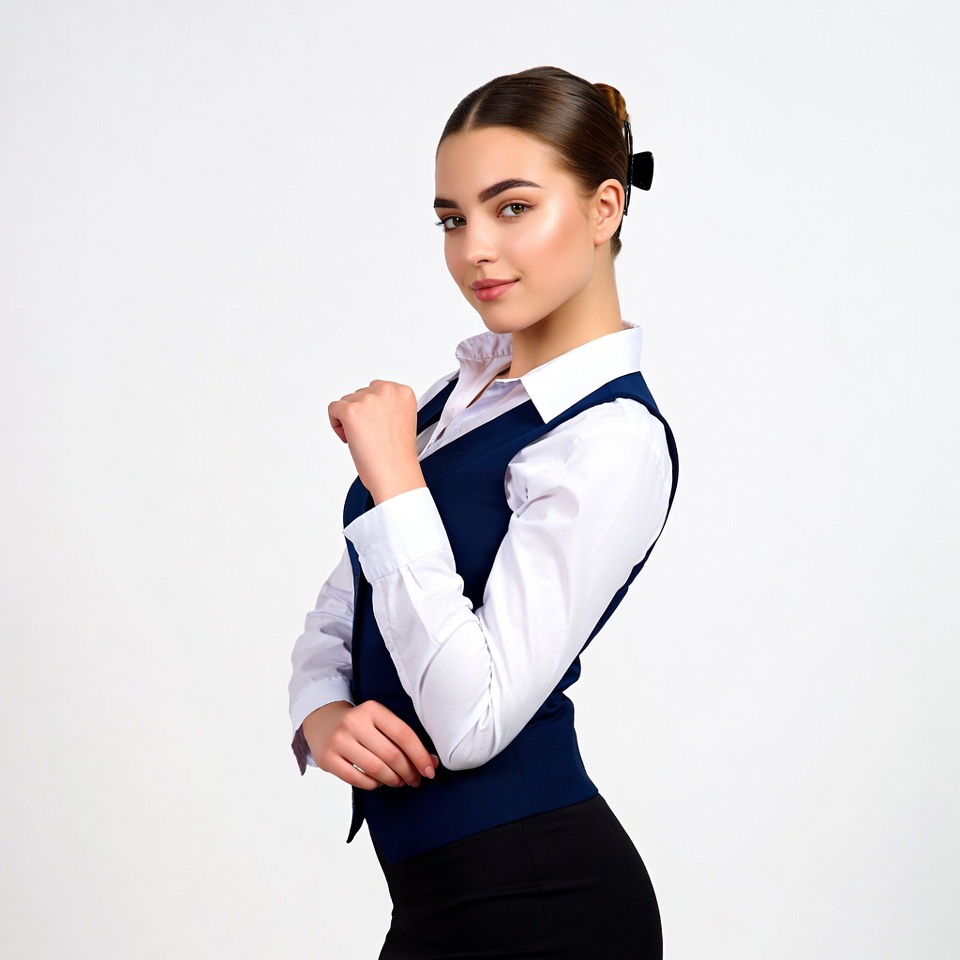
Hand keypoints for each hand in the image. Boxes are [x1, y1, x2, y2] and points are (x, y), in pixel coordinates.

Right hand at [301, 700, 438, 790]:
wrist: (322, 722)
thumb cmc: (359, 724)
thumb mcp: (379, 721)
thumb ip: (402, 739)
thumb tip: (430, 762)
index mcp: (372, 709)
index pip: (404, 735)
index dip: (420, 755)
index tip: (430, 770)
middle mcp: (354, 723)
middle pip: (391, 755)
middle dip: (408, 772)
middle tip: (414, 779)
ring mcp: (339, 741)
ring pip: (376, 769)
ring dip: (393, 780)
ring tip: (398, 781)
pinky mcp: (328, 759)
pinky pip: (358, 779)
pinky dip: (373, 784)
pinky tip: (379, 782)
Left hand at [328, 380, 425, 503]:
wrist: (395, 474)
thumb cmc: (398, 456)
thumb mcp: (401, 421)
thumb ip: (388, 407)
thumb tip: (370, 406)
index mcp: (403, 392)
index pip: (377, 390)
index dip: (373, 410)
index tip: (377, 425)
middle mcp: (387, 392)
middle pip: (360, 394)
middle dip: (361, 414)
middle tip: (370, 435)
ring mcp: (368, 400)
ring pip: (346, 401)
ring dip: (349, 420)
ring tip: (364, 439)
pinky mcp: (351, 411)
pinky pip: (333, 409)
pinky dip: (336, 425)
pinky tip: (350, 438)